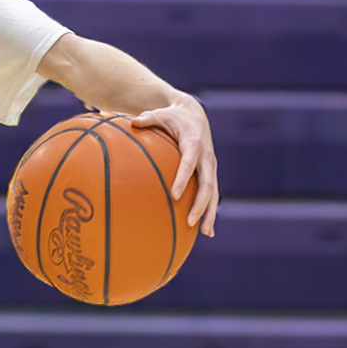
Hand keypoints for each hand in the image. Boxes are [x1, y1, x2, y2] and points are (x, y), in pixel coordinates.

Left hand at [128, 96, 218, 236]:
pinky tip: (206, 232)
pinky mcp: (210, 173)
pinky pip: (213, 194)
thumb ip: (147, 119)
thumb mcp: (160, 114)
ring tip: (205, 233)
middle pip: (207, 184)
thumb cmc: (172, 116)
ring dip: (209, 213)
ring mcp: (210, 166)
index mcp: (193, 142)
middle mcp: (206, 156)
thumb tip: (132, 122)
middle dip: (200, 204)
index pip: (189, 163)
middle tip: (189, 222)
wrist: (194, 114)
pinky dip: (210, 212)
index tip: (175, 195)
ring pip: (214, 193)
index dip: (183, 178)